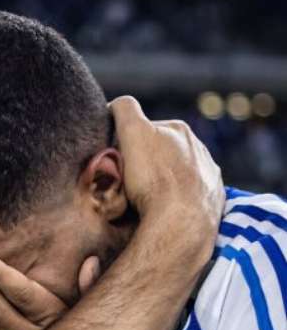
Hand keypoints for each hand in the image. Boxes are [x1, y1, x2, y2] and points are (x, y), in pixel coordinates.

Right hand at [110, 96, 224, 238]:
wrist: (181, 224)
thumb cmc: (155, 179)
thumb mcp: (133, 133)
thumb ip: (125, 110)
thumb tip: (116, 105)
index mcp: (179, 129)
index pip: (145, 128)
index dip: (126, 142)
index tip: (117, 159)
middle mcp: (199, 149)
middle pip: (161, 151)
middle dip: (145, 162)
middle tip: (127, 181)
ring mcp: (208, 175)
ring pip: (175, 173)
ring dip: (160, 182)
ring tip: (144, 199)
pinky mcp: (212, 200)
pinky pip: (188, 196)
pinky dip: (175, 200)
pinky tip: (164, 210)